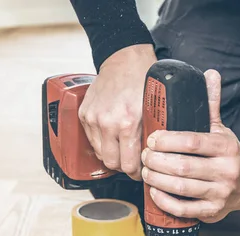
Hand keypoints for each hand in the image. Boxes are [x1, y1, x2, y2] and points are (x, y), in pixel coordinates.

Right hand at [78, 44, 156, 179]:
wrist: (124, 59)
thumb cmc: (143, 80)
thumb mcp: (154, 110)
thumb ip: (151, 135)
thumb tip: (152, 157)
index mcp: (127, 123)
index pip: (129, 164)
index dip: (136, 172)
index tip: (140, 172)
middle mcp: (107, 123)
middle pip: (113, 164)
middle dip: (124, 167)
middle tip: (133, 164)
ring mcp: (93, 119)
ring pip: (101, 155)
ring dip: (112, 156)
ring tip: (123, 151)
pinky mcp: (84, 115)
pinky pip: (92, 141)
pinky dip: (101, 143)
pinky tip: (112, 138)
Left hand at [140, 69, 239, 222]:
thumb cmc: (225, 155)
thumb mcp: (220, 129)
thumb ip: (211, 104)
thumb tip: (210, 74)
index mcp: (227, 147)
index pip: (193, 142)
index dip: (168, 140)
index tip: (152, 138)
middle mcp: (227, 171)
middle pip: (184, 166)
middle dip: (157, 161)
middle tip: (145, 156)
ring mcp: (220, 193)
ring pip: (182, 188)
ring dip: (158, 180)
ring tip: (145, 172)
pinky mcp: (212, 211)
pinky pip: (184, 208)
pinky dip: (165, 201)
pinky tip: (154, 191)